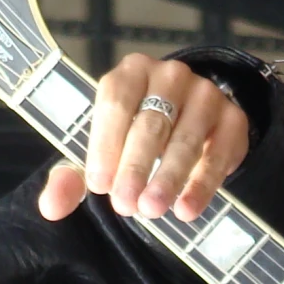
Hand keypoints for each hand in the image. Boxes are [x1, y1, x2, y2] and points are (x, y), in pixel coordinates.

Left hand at [37, 54, 248, 223]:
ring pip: (185, 138)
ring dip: (168, 178)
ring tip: (153, 210)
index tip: (99, 185)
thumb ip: (73, 178)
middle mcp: (169, 75)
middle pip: (150, 123)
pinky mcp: (233, 118)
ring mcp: (205, 93)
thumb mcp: (101, 153)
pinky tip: (186, 209)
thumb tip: (51, 207)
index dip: (106, 145)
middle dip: (136, 168)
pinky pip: (217, 152)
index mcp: (130, 74)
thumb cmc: (134, 137)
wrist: (191, 123)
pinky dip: (202, 184)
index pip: (116, 102)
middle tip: (126, 206)